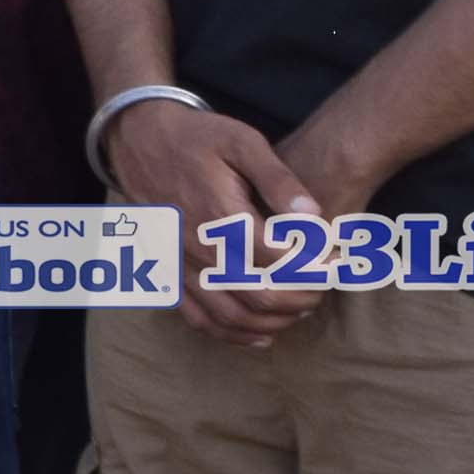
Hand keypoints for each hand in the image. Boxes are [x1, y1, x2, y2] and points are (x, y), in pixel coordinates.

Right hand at [102, 90, 326, 349]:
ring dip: (274, 321)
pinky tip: (262, 335)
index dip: (314, 267)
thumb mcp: (243, 141)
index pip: (278, 258)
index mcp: (219, 214)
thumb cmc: (197, 138)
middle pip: (259, 295)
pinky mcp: (169, 272)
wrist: (140, 139)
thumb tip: (313, 216)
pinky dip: (233, 334)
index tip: (334, 262)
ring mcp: (180, 263)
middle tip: (324, 287)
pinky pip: (198, 317)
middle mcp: (197, 246)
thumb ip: (279, 179)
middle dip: (301, 298)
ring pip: (231, 315)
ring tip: (302, 308)